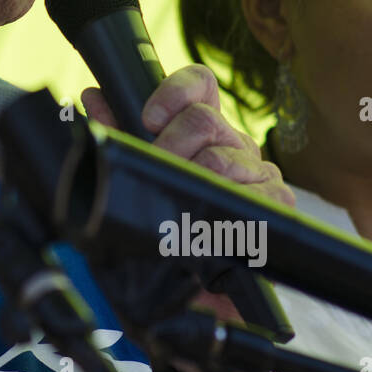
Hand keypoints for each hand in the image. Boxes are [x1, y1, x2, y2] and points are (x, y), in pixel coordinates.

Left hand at [79, 65, 294, 323]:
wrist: (197, 285)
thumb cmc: (168, 222)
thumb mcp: (141, 175)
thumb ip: (117, 133)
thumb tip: (93, 96)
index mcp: (202, 129)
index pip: (199, 85)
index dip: (175, 91)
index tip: (149, 118)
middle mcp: (234, 143)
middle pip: (204, 120)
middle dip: (170, 146)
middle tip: (157, 172)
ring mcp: (258, 171)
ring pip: (224, 158)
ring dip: (195, 181)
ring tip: (179, 208)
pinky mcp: (278, 202)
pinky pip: (257, 193)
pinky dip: (229, 208)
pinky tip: (213, 222)